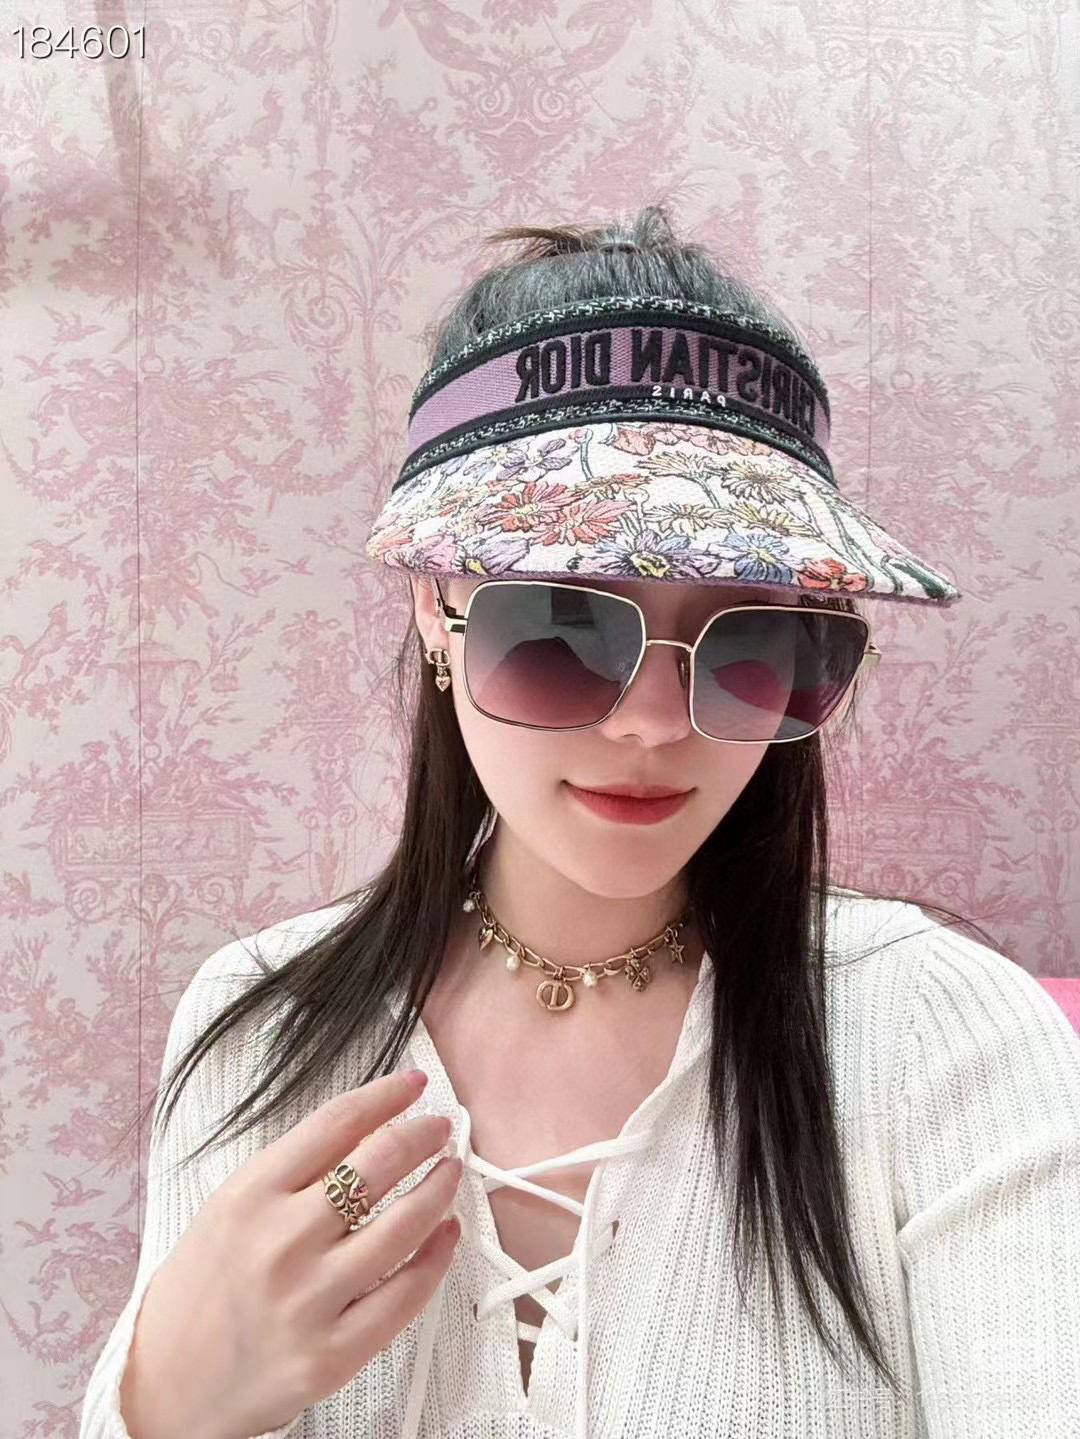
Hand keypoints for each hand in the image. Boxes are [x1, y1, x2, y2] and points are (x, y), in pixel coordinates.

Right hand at [120, 1071, 461, 1438]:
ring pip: (405, 1224)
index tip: (414, 1084)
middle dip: (423, 1135)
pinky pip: (406, 1295)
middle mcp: (281, 1242)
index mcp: (249, 1195)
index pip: (336, 1122)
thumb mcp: (228, 1210)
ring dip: (440, 1187)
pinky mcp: (331, 1354)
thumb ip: (292, 1172)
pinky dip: (438, 1256)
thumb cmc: (200, 1290)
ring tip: (450, 1171)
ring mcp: (309, 1300)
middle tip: (440, 1128)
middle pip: (379, 1163)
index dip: (387, 1095)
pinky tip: (447, 1233)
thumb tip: (371, 1128)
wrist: (165, 1388)